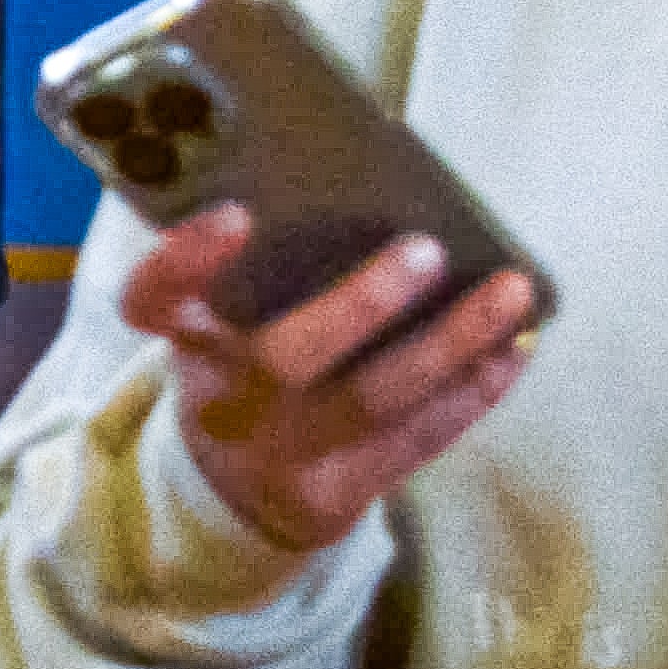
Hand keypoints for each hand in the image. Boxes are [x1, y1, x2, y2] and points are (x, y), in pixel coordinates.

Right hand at [139, 207, 541, 551]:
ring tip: (509, 291)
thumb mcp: (219, 320)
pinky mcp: (338, 491)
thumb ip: (258, 268)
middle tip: (426, 249)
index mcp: (183, 339)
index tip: (236, 213)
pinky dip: (473, 390)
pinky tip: (516, 345)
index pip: (151, 300)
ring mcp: (283, 454)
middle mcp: (223, 399)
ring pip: (372, 399)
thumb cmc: (243, 361)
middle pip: (284, 358)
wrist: (234, 491)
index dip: (186, 259)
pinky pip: (417, 439)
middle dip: (360, 306)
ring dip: (449, 343)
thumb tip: (355, 177)